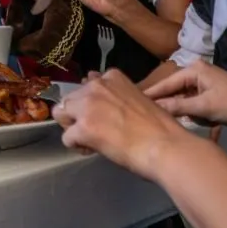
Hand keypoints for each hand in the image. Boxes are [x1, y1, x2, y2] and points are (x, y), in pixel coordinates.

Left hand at [53, 70, 190, 180]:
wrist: (166, 146)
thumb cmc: (160, 128)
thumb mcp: (137, 99)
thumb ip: (116, 96)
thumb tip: (102, 100)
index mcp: (112, 77)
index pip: (86, 87)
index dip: (90, 105)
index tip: (101, 117)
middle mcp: (96, 86)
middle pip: (69, 99)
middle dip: (77, 115)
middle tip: (93, 131)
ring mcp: (87, 106)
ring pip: (61, 114)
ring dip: (73, 128)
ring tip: (91, 141)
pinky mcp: (83, 128)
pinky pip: (67, 138)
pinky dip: (77, 146)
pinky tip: (92, 150)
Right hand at [145, 60, 226, 127]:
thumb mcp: (204, 107)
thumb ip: (177, 106)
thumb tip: (153, 107)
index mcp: (194, 69)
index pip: (166, 82)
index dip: (151, 93)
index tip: (133, 102)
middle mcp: (197, 74)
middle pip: (174, 92)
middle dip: (174, 106)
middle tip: (157, 118)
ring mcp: (205, 85)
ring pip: (185, 101)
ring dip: (189, 113)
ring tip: (198, 120)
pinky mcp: (212, 96)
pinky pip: (195, 106)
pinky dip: (198, 115)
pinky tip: (208, 122)